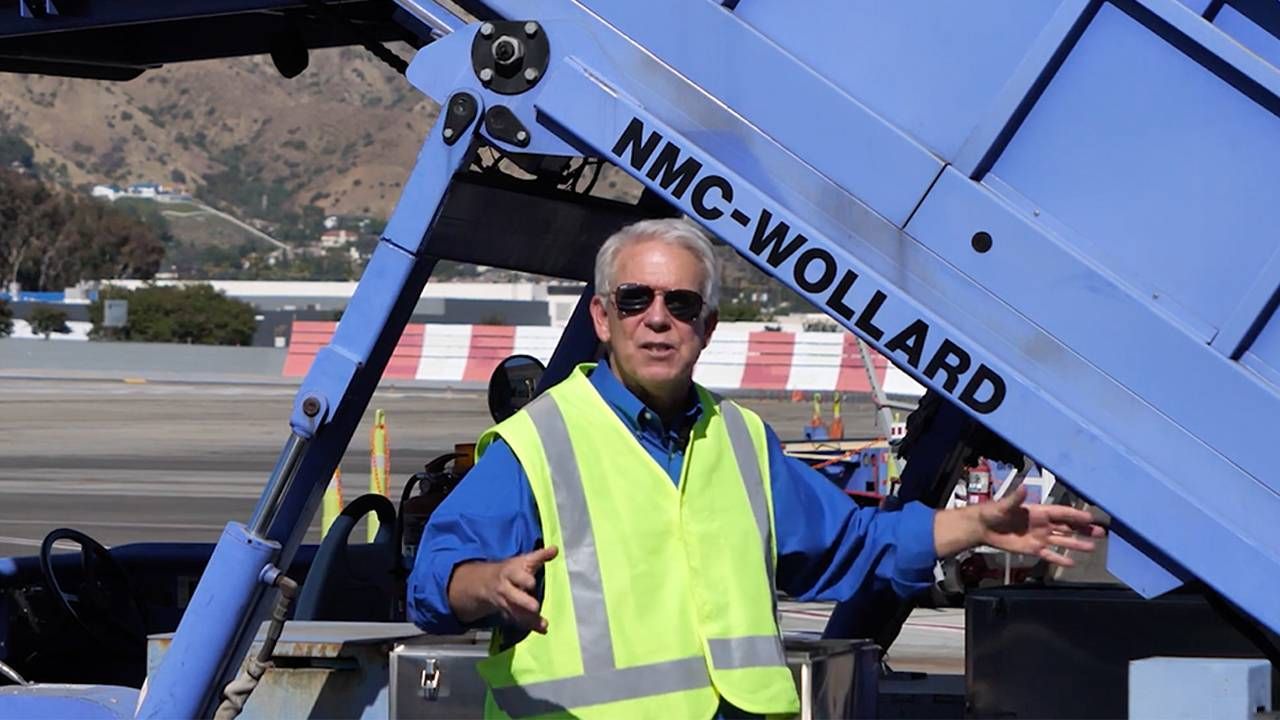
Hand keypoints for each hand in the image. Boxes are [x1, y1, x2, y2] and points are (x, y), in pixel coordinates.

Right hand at [487, 546, 558, 632]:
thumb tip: (555, 549)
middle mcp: (506, 589)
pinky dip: (530, 625)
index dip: (523, 579)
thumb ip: (540, 556)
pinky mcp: (508, 613)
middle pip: (514, 596)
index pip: (516, 576)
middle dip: (523, 602)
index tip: (531, 583)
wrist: (487, 583)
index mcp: (511, 573)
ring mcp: (506, 603)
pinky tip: (541, 629)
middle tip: (535, 607)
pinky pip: (518, 620)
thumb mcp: (523, 560)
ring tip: (543, 624)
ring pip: (516, 612)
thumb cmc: (511, 570)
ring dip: (529, 619)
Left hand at [977, 486, 1103, 565]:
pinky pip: (1049, 555)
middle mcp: (1043, 524)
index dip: (1076, 515)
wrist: (983, 528)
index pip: (1062, 513)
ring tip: (1093, 548)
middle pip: (1068, 527)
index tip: (1091, 517)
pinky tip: (1072, 564)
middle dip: (1084, 529)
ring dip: (1077, 544)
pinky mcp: (1033, 549)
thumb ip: (1015, 498)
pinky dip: (1060, 559)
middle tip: (1101, 533)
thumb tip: (1025, 487)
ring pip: (1063, 541)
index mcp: (1039, 511)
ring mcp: (1040, 537)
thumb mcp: (1004, 506)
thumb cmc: (993, 513)